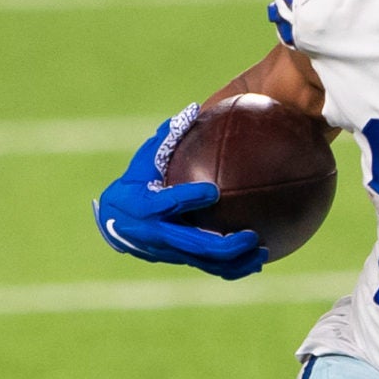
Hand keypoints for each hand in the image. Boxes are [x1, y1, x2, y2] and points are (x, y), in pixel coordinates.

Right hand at [93, 111, 267, 279]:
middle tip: (251, 236)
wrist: (114, 220)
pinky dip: (233, 268)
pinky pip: (208, 267)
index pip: (165, 204)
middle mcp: (154, 234)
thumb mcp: (144, 159)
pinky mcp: (179, 260)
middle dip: (222, 245)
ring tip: (263, 254)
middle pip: (191, 244)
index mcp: (142, 206)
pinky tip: (258, 261)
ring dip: (234, 262)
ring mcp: (167, 252)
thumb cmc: (134, 181)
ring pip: (203, 262)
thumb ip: (167, 139)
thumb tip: (196, 109)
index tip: (213, 191)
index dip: (187, 199)